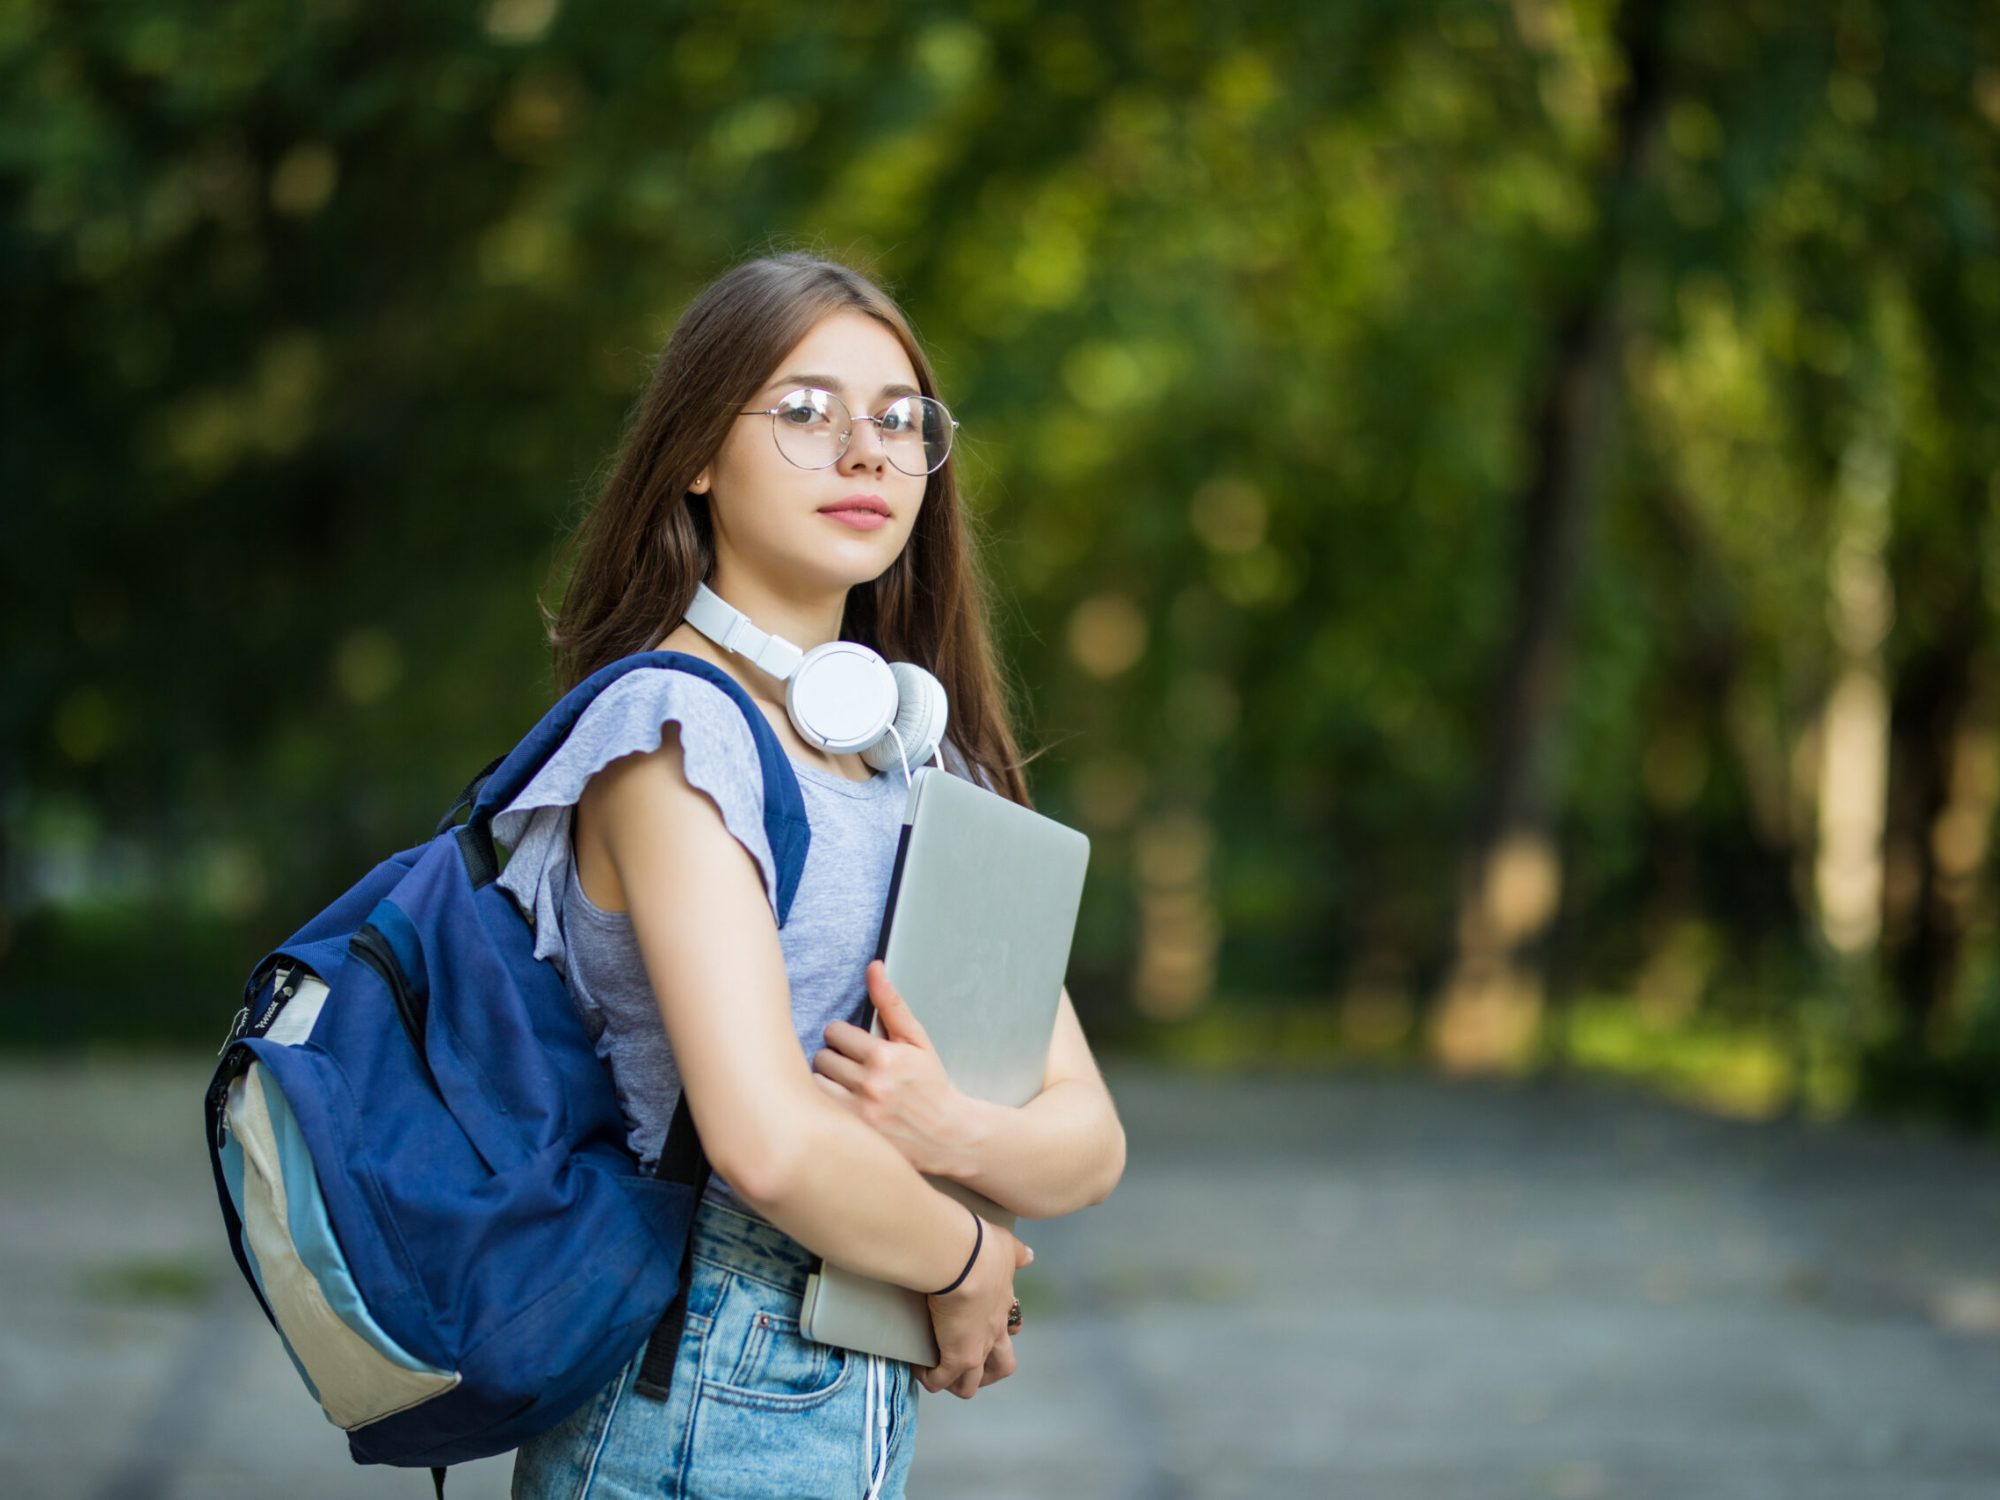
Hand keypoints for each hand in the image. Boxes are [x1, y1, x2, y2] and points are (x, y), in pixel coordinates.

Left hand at [814, 961, 973, 1177]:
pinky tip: (841, 1104)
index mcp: (884, 1056)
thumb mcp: (917, 1040)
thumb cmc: (930, 1084)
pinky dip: (825, 1104)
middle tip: (851, 1067)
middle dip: (835, 1058)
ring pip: (816, 1082)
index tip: (854, 1045)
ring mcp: (859, 1112)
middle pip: (822, 1057)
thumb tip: (873, 968)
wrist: (946, 1134)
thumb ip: (891, 1004)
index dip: (844, 1037)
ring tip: (845, 1086)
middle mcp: (869, 1084)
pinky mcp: (851, 1134)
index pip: (835, 1032)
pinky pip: (819, 1109)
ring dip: (827, 1082)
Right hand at [922, 1216, 1030, 1398]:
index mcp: (1004, 1306)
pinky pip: (940, 1380)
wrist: (963, 1261)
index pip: (1010, 1328)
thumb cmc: (982, 1250)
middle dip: (986, 1372)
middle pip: (1001, 1366)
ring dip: (955, 1382)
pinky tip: (917, 1366)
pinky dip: (929, 1378)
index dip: (999, 1334)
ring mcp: (977, 1349)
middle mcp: (994, 1332)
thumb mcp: (1007, 1247)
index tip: (981, 1327)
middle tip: (965, 1363)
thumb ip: (1016, 1253)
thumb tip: (1029, 1257)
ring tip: (938, 1372)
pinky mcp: (957, 1358)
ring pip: (971, 1384)